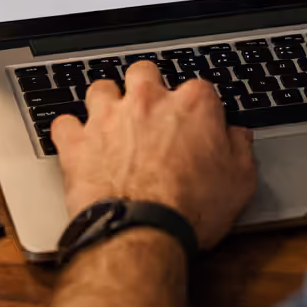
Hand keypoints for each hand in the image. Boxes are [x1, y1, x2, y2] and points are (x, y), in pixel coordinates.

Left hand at [50, 61, 256, 249]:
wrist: (143, 233)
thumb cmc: (193, 210)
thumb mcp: (241, 181)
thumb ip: (240, 149)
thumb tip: (237, 136)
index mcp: (193, 105)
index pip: (199, 88)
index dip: (199, 108)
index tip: (199, 126)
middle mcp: (149, 101)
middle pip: (145, 72)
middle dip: (147, 87)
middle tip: (152, 112)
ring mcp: (109, 118)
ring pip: (101, 88)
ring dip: (107, 102)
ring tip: (113, 122)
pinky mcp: (78, 142)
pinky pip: (64, 123)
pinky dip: (71, 133)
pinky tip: (79, 144)